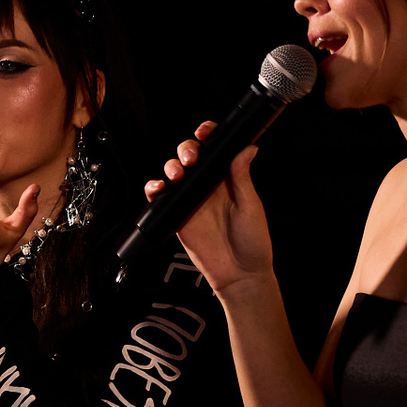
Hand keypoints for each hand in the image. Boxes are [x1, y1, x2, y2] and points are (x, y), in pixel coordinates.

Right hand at [145, 127, 272, 292]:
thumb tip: (246, 148)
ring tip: (177, 175)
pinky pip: (160, 198)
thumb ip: (242, 177)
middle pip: (189, 155)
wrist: (238, 274)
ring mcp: (191, 200)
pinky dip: (154, 189)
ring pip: (173, 172)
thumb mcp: (251, 206)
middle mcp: (208, 186)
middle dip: (185, 149)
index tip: (205, 132)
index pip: (214, 149)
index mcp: (228, 178)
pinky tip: (159, 188)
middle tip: (190, 158)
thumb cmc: (253, 242)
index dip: (207, 135)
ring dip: (170, 166)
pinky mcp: (176, 216)